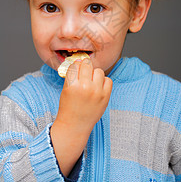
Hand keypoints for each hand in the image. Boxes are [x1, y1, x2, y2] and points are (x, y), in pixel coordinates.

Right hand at [50, 58, 112, 175]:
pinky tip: (98, 87)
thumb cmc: (68, 107)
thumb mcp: (65, 89)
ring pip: (99, 71)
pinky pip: (108, 80)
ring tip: (91, 82)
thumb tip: (80, 61)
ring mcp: (97, 92)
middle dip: (85, 67)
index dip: (76, 66)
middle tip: (84, 74)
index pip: (75, 65)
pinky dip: (103, 82)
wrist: (75, 126)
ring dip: (95, 74)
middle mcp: (85, 87)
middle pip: (87, 64)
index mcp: (72, 85)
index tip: (76, 69)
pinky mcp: (105, 97)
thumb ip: (73, 76)